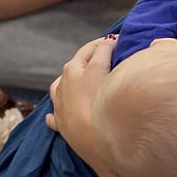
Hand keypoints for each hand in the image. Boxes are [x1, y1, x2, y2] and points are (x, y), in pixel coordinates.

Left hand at [46, 35, 115, 158]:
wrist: (90, 137)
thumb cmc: (100, 101)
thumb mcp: (105, 70)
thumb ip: (108, 52)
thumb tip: (113, 40)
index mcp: (75, 67)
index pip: (94, 47)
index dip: (109, 42)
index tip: (121, 40)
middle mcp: (64, 82)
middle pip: (77, 62)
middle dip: (93, 55)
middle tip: (110, 53)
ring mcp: (60, 103)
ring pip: (60, 84)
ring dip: (71, 78)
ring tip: (83, 78)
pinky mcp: (59, 122)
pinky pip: (55, 112)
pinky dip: (59, 108)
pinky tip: (63, 109)